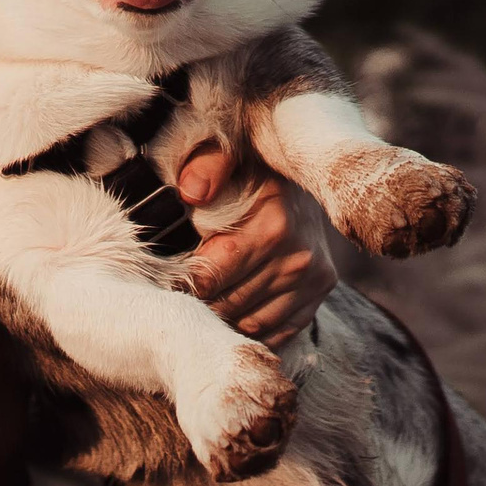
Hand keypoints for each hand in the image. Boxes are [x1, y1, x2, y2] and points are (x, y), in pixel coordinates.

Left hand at [175, 143, 337, 348]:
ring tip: (202, 306)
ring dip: (223, 320)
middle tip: (178, 297)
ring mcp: (312, 277)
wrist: (312, 174)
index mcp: (272, 224)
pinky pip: (280, 330)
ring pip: (252, 323)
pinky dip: (253, 330)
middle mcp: (297, 255)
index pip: (211, 277)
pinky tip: (232, 317)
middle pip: (229, 304)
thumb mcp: (232, 154)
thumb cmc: (257, 168)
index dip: (181, 282)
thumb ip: (207, 165)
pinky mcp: (321, 290)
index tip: (165, 279)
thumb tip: (190, 191)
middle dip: (199, 304)